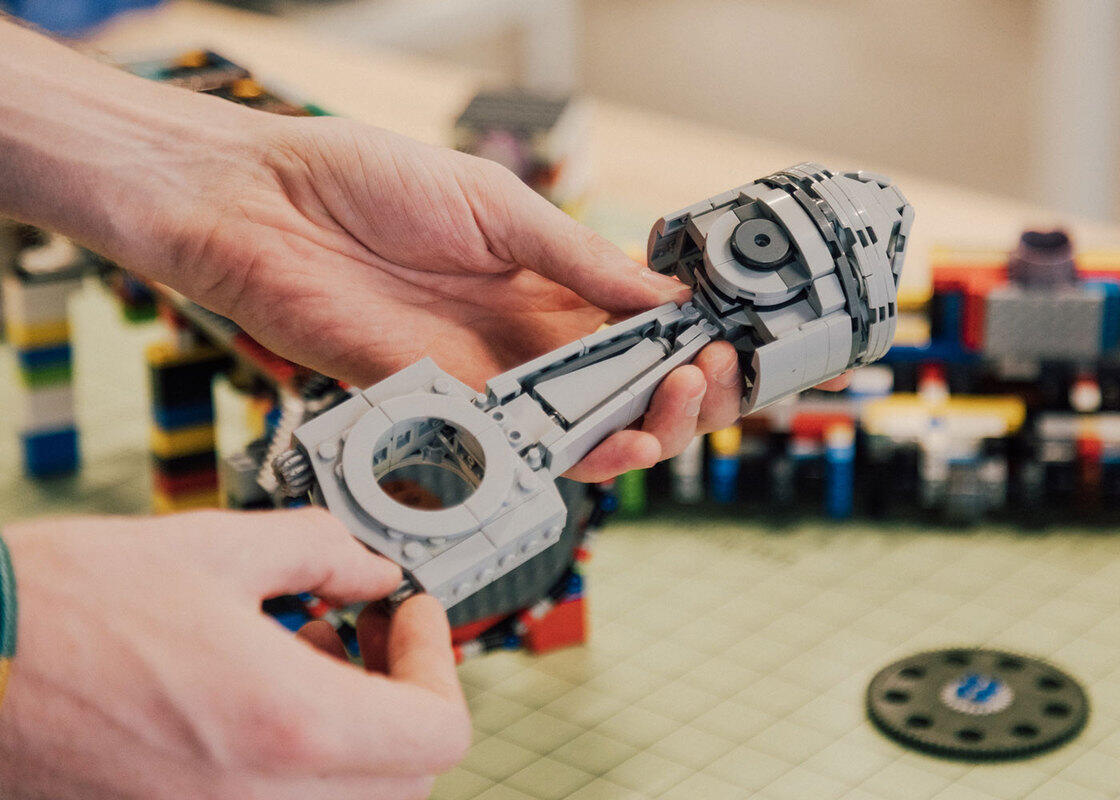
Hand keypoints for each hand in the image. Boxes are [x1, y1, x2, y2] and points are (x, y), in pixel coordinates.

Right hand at [0, 509, 469, 799]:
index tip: (407, 611)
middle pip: (407, 777)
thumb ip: (323, 553)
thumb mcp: (213, 547)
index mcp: (290, 727)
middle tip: (364, 631)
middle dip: (404, 698)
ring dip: (356, 735)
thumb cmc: (59, 607)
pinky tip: (256, 700)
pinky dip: (300, 769)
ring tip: (304, 655)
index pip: (439, 732)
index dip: (436, 659)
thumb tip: (377, 569)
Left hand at [142, 112, 760, 480]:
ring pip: (578, 431)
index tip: (725, 341)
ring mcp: (483, 376)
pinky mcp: (439, 409)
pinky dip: (565, 458)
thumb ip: (578, 259)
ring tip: (672, 411)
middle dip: (679, 394)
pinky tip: (607, 443)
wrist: (263, 208)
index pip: (636, 325)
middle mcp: (522, 336)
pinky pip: (511, 451)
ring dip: (637, 432)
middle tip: (709, 380)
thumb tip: (665, 296)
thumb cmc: (366, 182)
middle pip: (620, 388)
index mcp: (545, 279)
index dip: (686, 340)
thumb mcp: (495, 206)